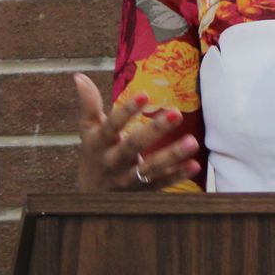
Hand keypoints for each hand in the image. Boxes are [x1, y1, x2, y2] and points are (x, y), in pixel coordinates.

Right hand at [73, 73, 200, 191]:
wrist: (90, 198)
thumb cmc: (94, 155)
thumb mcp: (88, 131)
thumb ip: (89, 105)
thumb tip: (79, 76)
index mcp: (99, 143)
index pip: (112, 125)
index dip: (127, 111)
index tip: (145, 94)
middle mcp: (113, 161)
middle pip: (133, 146)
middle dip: (155, 130)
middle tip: (177, 113)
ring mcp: (128, 179)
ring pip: (150, 168)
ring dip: (172, 156)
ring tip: (192, 142)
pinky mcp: (143, 192)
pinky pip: (162, 184)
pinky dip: (178, 176)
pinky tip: (195, 165)